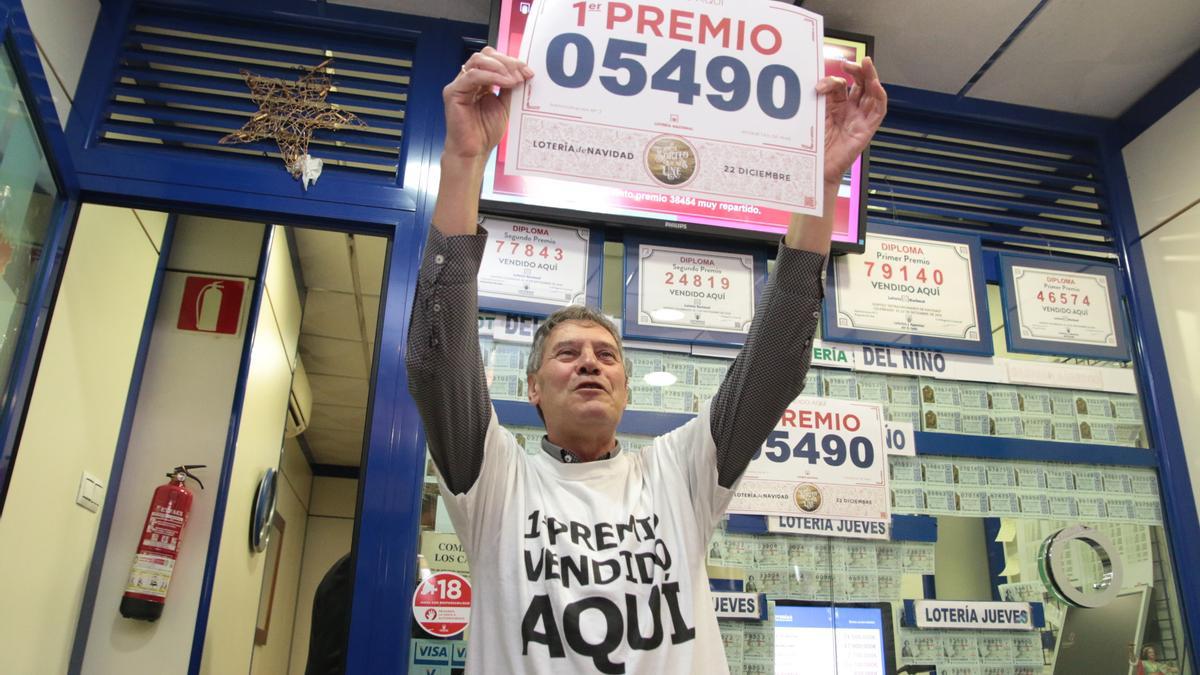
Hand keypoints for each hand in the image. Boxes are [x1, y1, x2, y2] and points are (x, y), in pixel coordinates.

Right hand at [442, 47, 533, 161]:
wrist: (473, 152)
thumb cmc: (485, 133)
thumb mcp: (504, 105)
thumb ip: (509, 87)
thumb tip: (521, 72)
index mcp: (480, 81)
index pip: (494, 60)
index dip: (512, 62)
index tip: (528, 71)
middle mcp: (468, 79)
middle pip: (486, 55)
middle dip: (507, 62)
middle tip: (523, 72)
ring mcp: (459, 84)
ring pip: (479, 61)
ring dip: (500, 67)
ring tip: (515, 79)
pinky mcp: (453, 92)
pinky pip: (473, 76)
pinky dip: (492, 76)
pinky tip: (506, 83)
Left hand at [815, 56, 886, 184]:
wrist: (815, 169)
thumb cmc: (813, 146)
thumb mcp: (815, 117)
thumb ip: (818, 101)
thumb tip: (819, 84)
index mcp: (837, 107)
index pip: (841, 85)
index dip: (833, 80)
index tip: (820, 83)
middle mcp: (850, 111)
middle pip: (860, 85)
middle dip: (857, 70)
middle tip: (848, 63)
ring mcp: (860, 120)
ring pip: (872, 93)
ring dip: (872, 77)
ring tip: (867, 63)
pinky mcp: (866, 130)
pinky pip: (879, 111)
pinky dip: (880, 97)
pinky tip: (876, 85)